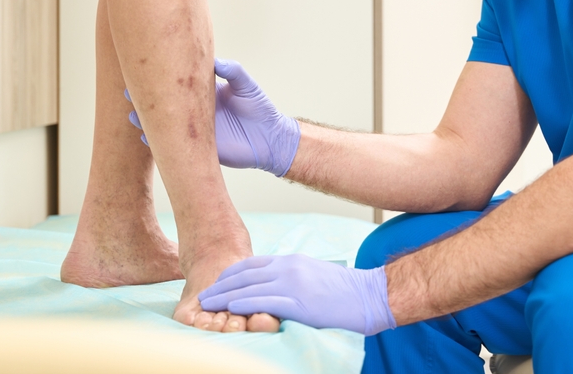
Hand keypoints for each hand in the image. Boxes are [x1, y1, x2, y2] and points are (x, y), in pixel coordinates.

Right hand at [125, 58, 300, 176]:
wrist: (270, 137)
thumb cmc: (259, 107)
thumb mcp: (245, 84)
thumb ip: (232, 70)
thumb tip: (215, 61)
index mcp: (203, 94)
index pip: (177, 84)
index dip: (161, 78)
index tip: (142, 69)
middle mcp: (195, 112)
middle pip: (166, 105)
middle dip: (146, 100)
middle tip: (126, 94)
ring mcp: (196, 131)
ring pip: (166, 126)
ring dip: (148, 123)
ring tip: (132, 117)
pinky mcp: (201, 148)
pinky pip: (176, 147)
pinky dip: (161, 144)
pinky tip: (147, 139)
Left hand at [198, 254, 396, 335]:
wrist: (369, 295)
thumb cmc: (345, 291)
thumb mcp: (313, 275)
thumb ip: (292, 278)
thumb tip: (274, 288)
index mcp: (291, 261)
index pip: (251, 264)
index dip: (230, 274)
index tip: (217, 283)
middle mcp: (288, 268)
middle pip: (244, 274)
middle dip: (220, 285)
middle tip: (203, 295)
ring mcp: (292, 284)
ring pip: (247, 287)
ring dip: (223, 296)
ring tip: (207, 305)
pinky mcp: (298, 303)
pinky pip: (263, 301)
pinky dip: (242, 304)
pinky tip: (230, 309)